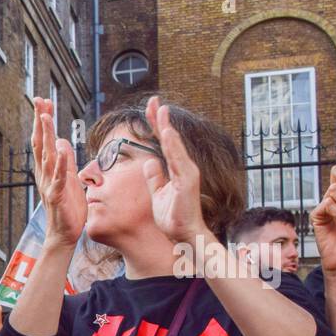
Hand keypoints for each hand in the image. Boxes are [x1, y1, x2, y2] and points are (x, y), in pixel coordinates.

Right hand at [30, 97, 85, 246]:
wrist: (64, 234)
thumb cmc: (68, 208)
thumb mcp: (69, 179)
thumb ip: (66, 160)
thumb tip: (62, 142)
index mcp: (48, 169)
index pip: (44, 140)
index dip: (44, 121)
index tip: (44, 102)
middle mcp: (45, 174)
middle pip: (41, 142)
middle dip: (40, 121)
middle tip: (39, 100)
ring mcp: (49, 184)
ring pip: (47, 155)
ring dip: (46, 135)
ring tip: (46, 117)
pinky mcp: (57, 195)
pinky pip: (58, 176)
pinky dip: (60, 162)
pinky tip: (61, 148)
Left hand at [143, 96, 206, 245]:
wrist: (183, 234)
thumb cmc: (173, 217)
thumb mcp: (158, 193)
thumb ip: (154, 177)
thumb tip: (148, 163)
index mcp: (175, 169)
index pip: (164, 143)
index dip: (156, 125)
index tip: (151, 109)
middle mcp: (183, 167)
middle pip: (170, 139)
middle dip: (161, 120)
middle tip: (154, 101)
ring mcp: (187, 173)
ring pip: (174, 146)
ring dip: (166, 128)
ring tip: (160, 111)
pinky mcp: (187, 182)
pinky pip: (178, 161)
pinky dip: (173, 147)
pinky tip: (166, 134)